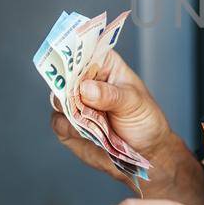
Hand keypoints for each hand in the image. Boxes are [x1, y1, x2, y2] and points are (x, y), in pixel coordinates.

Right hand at [49, 48, 192, 196]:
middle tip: (79, 94)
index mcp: (104, 65)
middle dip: (68, 84)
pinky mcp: (68, 126)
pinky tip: (87, 132)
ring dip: (70, 108)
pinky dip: (69, 127)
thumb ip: (111, 95)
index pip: (85, 50)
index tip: (73, 61)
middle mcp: (85, 82)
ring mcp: (74, 104)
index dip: (75, 52)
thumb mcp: (134, 103)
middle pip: (64, 74)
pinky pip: (58, 122)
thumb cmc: (144, 120)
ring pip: (58, 98)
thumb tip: (86, 89)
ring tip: (90, 117)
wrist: (145, 154)